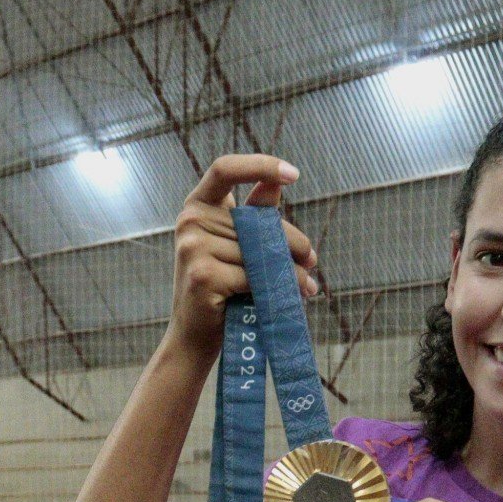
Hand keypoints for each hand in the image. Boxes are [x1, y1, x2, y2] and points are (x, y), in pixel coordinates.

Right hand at [168, 155, 317, 352]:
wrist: (197, 336)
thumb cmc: (222, 287)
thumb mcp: (237, 245)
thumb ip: (255, 215)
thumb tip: (277, 183)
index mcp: (197, 205)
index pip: (224, 168)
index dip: (259, 165)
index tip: (294, 175)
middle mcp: (189, 220)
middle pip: (256, 219)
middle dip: (291, 241)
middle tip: (313, 259)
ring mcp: (192, 247)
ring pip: (260, 249)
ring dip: (291, 269)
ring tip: (306, 285)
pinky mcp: (203, 274)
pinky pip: (254, 273)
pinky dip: (278, 285)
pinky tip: (292, 296)